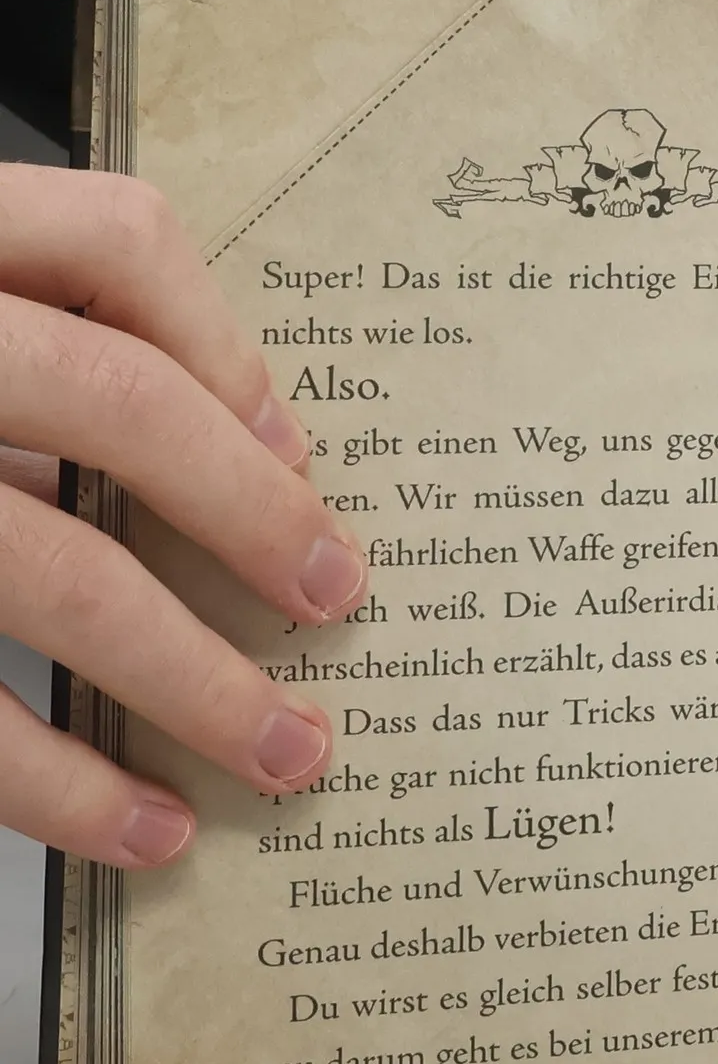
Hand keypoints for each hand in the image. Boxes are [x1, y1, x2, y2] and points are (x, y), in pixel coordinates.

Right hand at [0, 165, 365, 865]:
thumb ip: (11, 353)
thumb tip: (216, 444)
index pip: (111, 239)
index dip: (230, 345)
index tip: (297, 452)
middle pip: (111, 403)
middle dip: (250, 517)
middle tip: (339, 600)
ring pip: (47, 567)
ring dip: (188, 677)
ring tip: (283, 754)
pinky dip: (53, 782)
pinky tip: (130, 825)